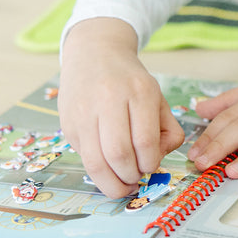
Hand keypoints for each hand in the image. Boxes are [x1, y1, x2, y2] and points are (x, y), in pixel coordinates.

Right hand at [58, 18, 184, 197]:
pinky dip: (97, 172)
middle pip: (119, 154)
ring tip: (122, 183)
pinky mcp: (69, 123)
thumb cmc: (130, 81)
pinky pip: (83, 157)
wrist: (94, 53)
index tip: (151, 166)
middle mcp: (109, 99)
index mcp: (139, 91)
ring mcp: (85, 112)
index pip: (146, 141)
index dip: (150, 163)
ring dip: (112, 183)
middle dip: (130, 176)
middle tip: (136, 177)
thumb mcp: (158, 97)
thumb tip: (160, 158)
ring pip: (96, 162)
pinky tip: (107, 169)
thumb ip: (169, 129)